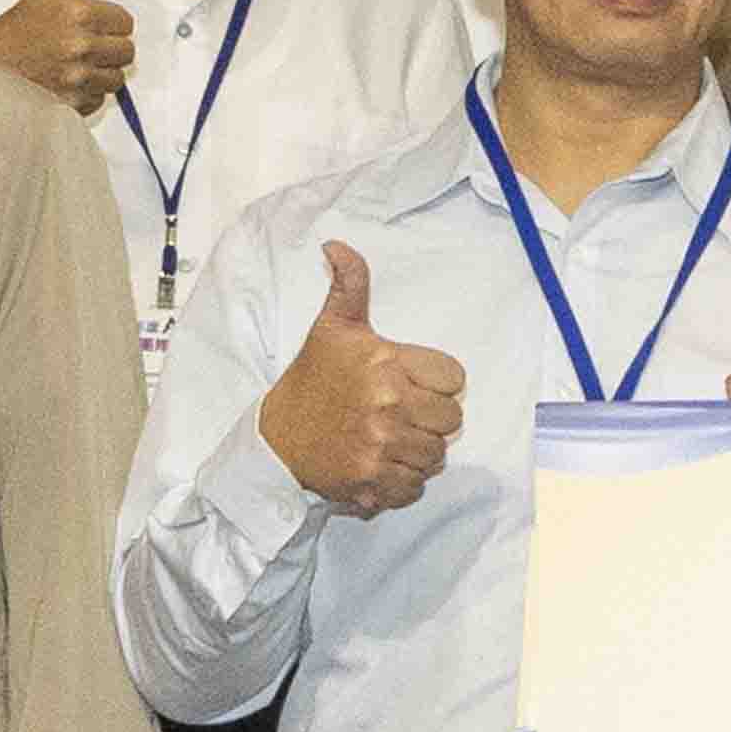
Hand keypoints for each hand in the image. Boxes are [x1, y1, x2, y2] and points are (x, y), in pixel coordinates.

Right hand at [258, 238, 463, 512]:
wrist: (276, 439)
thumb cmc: (312, 380)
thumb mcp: (333, 327)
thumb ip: (350, 285)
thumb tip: (338, 245)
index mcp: (385, 364)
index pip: (454, 378)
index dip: (438, 383)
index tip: (414, 384)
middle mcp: (387, 405)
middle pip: (452, 420)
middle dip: (432, 418)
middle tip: (403, 414)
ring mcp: (380, 446)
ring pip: (437, 455)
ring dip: (420, 450)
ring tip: (392, 438)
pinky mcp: (373, 482)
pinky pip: (416, 486)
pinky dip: (404, 480)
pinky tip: (382, 463)